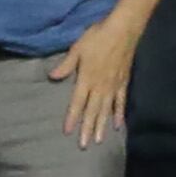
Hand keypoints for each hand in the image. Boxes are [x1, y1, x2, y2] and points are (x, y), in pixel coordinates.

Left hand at [48, 12, 140, 146]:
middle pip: (92, 111)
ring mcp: (113, 87)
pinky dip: (119, 115)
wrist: (123, 31)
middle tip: (84, 145)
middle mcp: (100, 87)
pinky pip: (121, 103)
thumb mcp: (78, 48)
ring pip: (106, 111)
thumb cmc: (97, 37)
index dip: (72, 118)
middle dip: (87, 128)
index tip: (68, 132)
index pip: (77, 103)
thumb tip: (52, 77)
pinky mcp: (123, 84)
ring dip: (101, 126)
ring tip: (98, 141)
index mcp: (86, 79)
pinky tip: (118, 126)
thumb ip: (66, 65)